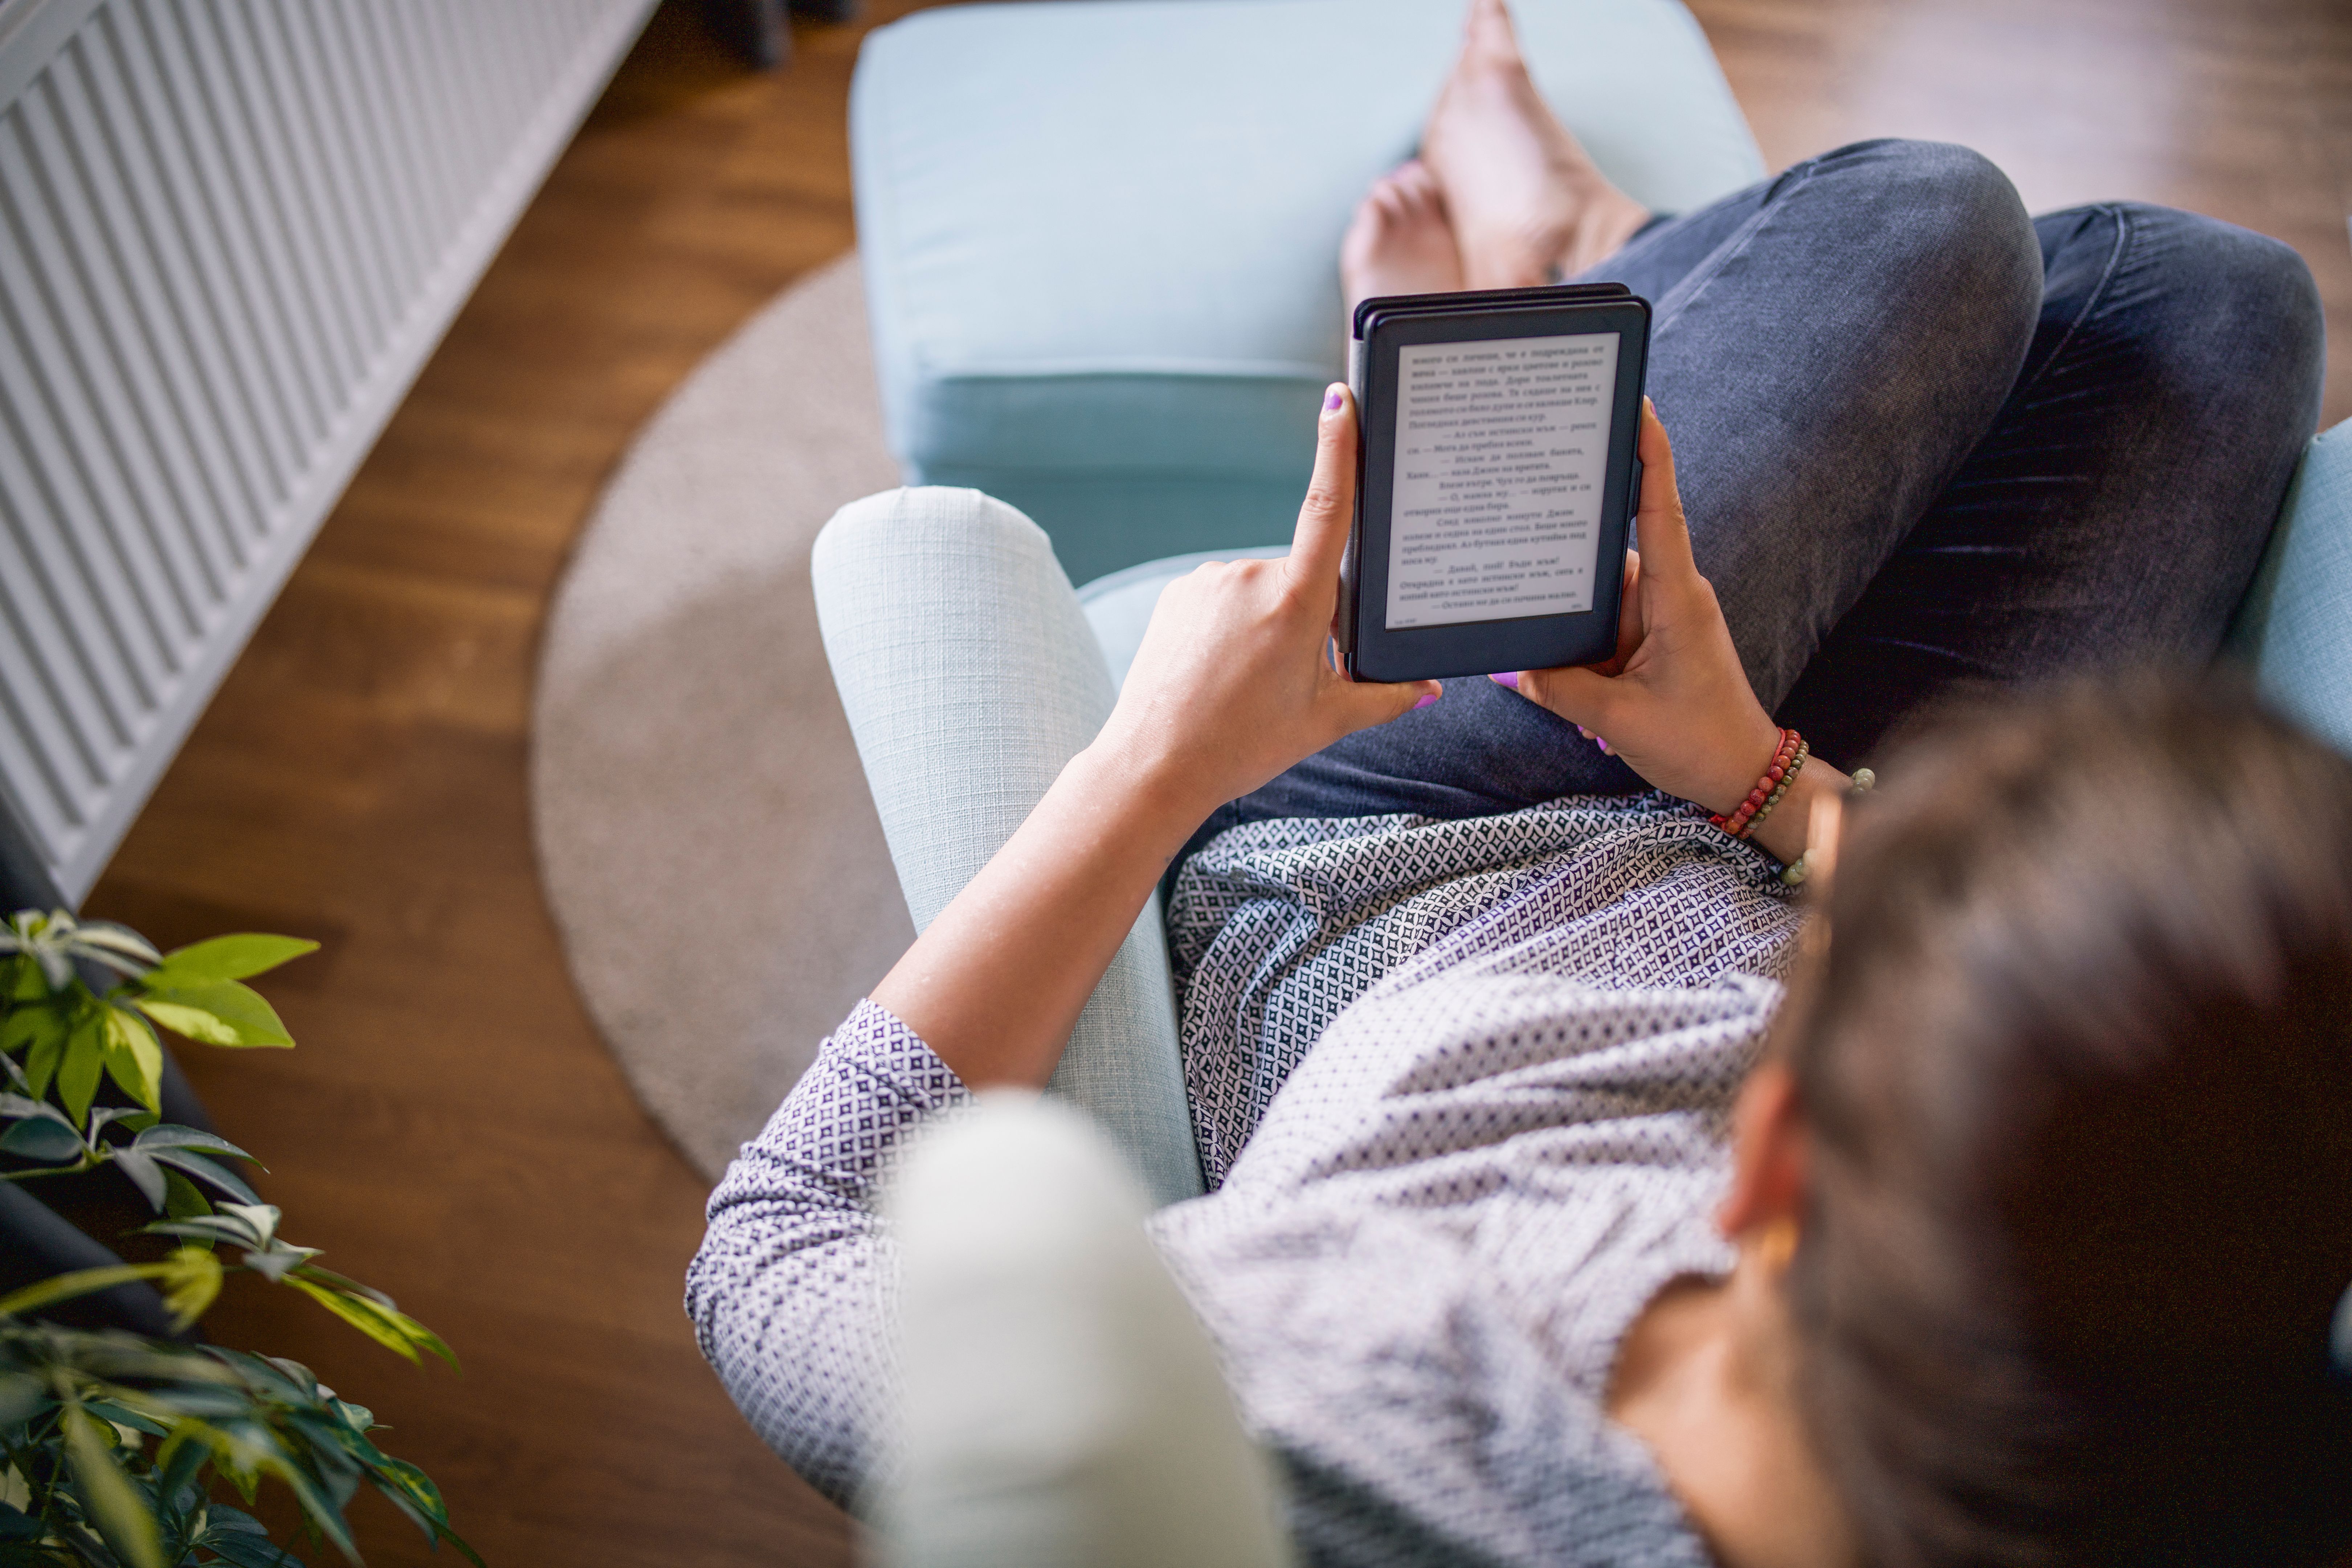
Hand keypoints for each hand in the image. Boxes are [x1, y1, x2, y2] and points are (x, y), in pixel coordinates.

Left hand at [1092, 385, 1439, 819]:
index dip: (1338, 448)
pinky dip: (1230, 627)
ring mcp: (1211, 581)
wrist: (1154, 763)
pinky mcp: (1181, 593)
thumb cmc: (1241, 744)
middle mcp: (1251, 576)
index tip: (1341, 399)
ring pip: (1261, 589)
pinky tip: (1217, 671)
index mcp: (1297, 601)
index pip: (1328, 507)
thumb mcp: (1324, 722)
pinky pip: (1224, 598)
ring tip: (1244, 682)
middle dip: (1307, 617)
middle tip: (1286, 679)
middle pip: (1302, 577)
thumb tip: (1428, 688)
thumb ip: (1383, 697)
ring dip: (1265, 623)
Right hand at [1501, 400, 1784, 817]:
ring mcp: (1662, 618)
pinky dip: (1579, 642)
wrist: (1745, 776)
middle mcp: (1671, 596)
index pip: (1660, 509)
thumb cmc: (1700, 743)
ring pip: (1600, 596)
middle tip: (1518, 521)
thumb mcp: (1620, 719)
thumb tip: (1513, 669)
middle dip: (1566, 552)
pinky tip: (1552, 667)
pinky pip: (1605, 625)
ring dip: (1570, 619)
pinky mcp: (1652, 642)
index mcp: (1677, 598)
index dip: (1650, 455)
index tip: (1636, 405)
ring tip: (1532, 627)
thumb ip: (1561, 689)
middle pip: (1610, 552)